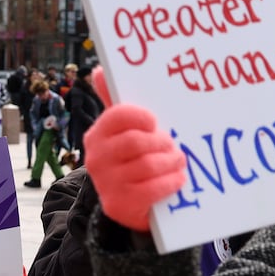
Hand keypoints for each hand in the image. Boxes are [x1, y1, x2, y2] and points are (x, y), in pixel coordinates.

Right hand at [84, 69, 186, 232]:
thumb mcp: (123, 132)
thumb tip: (99, 71)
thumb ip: (116, 103)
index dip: (140, 116)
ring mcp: (106, 183)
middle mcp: (96, 158)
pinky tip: (178, 178)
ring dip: (170, 162)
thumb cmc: (132, 159)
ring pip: (148, 165)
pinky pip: (152, 189)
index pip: (117, 115)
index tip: (154, 121)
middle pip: (135, 141)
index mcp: (97, 135)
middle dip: (161, 142)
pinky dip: (170, 182)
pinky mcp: (119, 204)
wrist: (127, 204)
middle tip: (172, 144)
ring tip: (178, 160)